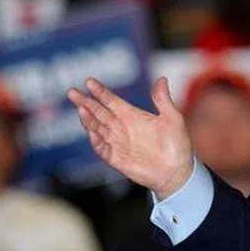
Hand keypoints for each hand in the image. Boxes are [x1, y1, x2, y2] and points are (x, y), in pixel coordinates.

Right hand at [66, 77, 192, 199]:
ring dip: (87, 118)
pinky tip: (90, 129)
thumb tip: (161, 78)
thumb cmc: (177, 145)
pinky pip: (101, 147)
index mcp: (133, 115)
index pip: (112, 101)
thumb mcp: (172, 118)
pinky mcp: (115, 157)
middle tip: (72, 92)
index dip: (100, 92)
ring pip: (97, 127)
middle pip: (99, 112)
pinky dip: (95, 138)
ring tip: (80, 108)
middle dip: (85, 102)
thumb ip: (163, 100)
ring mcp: (117, 142)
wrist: (177, 172)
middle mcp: (121, 127)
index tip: (89, 81)